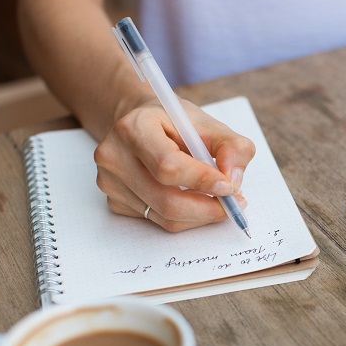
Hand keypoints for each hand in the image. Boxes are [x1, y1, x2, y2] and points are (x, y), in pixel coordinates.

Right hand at [94, 98, 254, 231]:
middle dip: (208, 208)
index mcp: (135, 128)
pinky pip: (158, 221)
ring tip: (219, 201)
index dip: (203, 181)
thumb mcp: (209, 124)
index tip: (229, 186)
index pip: (168, 166)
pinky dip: (185, 217)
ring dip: (200, 215)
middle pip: (167, 200)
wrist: (142, 126)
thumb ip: (232, 147)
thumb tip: (234, 180)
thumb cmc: (176, 124)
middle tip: (233, 205)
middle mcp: (114, 156)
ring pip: (165, 217)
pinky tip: (194, 200)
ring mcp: (110, 182)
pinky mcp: (115, 201)